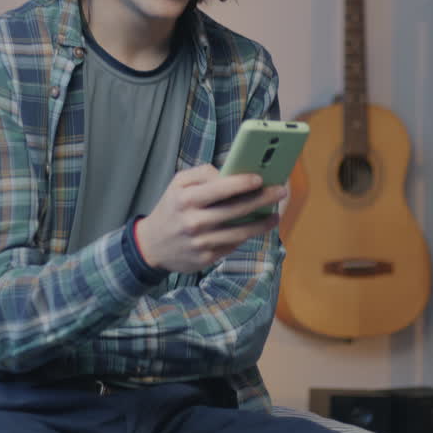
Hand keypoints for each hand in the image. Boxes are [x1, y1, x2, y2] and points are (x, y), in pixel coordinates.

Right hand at [136, 164, 286, 273]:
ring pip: (240, 231)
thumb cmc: (171, 208)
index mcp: (186, 199)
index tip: (260, 178)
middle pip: (236, 210)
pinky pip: (233, 244)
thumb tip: (232, 173)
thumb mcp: (178, 184)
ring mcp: (201, 242)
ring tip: (275, 215)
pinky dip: (247, 235)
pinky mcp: (206, 258)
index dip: (242, 183)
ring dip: (262, 223)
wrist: (152, 245)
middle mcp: (194, 222)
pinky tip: (257, 228)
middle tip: (280, 191)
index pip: (220, 188)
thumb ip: (203, 174)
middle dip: (262, 199)